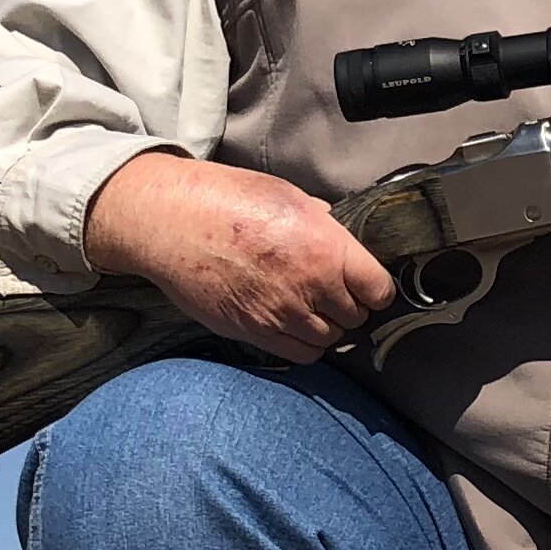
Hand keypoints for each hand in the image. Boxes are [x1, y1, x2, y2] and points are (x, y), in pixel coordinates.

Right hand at [84, 151, 392, 363]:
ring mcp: (282, 315)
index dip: (377, 289)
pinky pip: (300, 354)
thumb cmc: (226, 199)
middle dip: (351, 306)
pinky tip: (295, 324)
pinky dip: (305, 344)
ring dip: (328, 326)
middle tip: (336, 293)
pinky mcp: (255, 333)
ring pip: (330, 339)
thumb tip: (338, 232)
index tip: (370, 285)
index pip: (379, 290)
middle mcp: (310, 287)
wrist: (171, 222)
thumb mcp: (288, 196)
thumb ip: (322, 222)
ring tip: (313, 308)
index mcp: (326, 249)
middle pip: (356, 317)